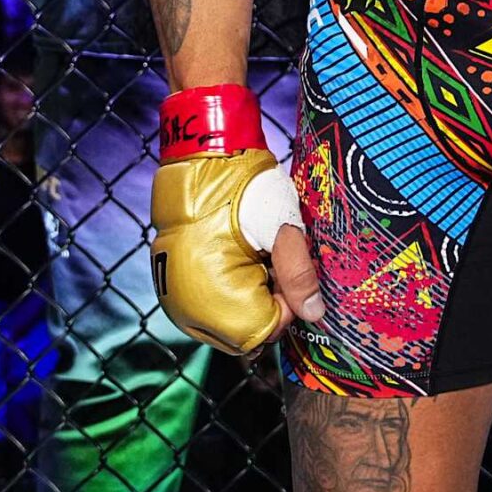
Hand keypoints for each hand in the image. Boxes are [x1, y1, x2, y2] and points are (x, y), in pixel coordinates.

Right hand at [150, 149, 320, 355]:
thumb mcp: (282, 227)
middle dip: (269, 301)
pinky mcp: (176, 289)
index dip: (287, 302)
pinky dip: (232, 291)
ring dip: (251, 296)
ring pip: (232, 321)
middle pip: (247, 332)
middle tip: (273, 260)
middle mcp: (188, 310)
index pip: (265, 332)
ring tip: (256, 255)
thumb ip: (298, 275)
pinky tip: (240, 258)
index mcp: (212, 298)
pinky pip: (213, 308)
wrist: (205, 158)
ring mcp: (179, 301)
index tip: (289, 267)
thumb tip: (315, 314)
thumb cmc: (245, 187)